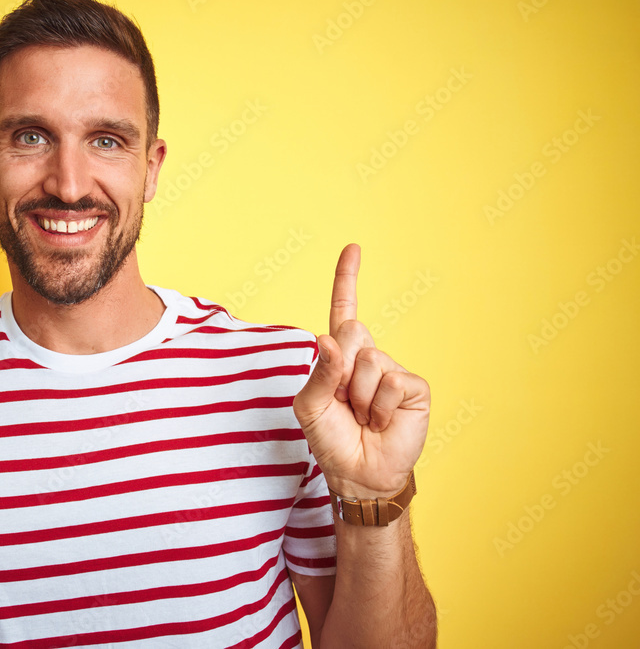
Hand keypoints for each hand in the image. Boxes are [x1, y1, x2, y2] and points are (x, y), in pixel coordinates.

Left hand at [293, 244, 429, 497]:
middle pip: (352, 332)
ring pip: (369, 360)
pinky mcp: (414, 387)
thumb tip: (328, 337)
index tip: (354, 248)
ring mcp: (393, 369)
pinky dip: (379, 406)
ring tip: (362, 417)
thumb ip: (318, 372)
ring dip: (358, 396)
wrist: (359, 473)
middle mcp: (368, 356)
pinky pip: (390, 381)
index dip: (347, 279)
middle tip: (344, 403)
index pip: (344, 311)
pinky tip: (381, 421)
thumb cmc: (331, 439)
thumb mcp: (309, 406)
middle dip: (340, 370)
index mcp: (341, 355)